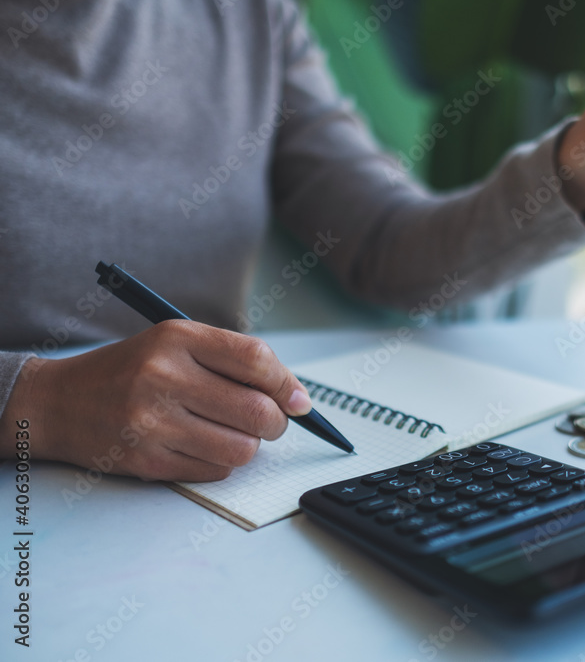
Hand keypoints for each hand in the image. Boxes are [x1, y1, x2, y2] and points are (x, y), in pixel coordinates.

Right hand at [0, 321, 312, 481]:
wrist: (58, 403)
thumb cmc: (131, 371)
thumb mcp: (176, 344)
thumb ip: (234, 361)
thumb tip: (296, 398)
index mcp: (177, 339)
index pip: (256, 359)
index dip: (287, 384)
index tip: (300, 401)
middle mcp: (164, 377)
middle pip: (257, 411)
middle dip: (276, 423)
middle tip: (269, 423)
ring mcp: (153, 422)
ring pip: (242, 448)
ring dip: (248, 446)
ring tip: (229, 433)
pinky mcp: (146, 460)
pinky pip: (216, 470)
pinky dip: (220, 462)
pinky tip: (200, 446)